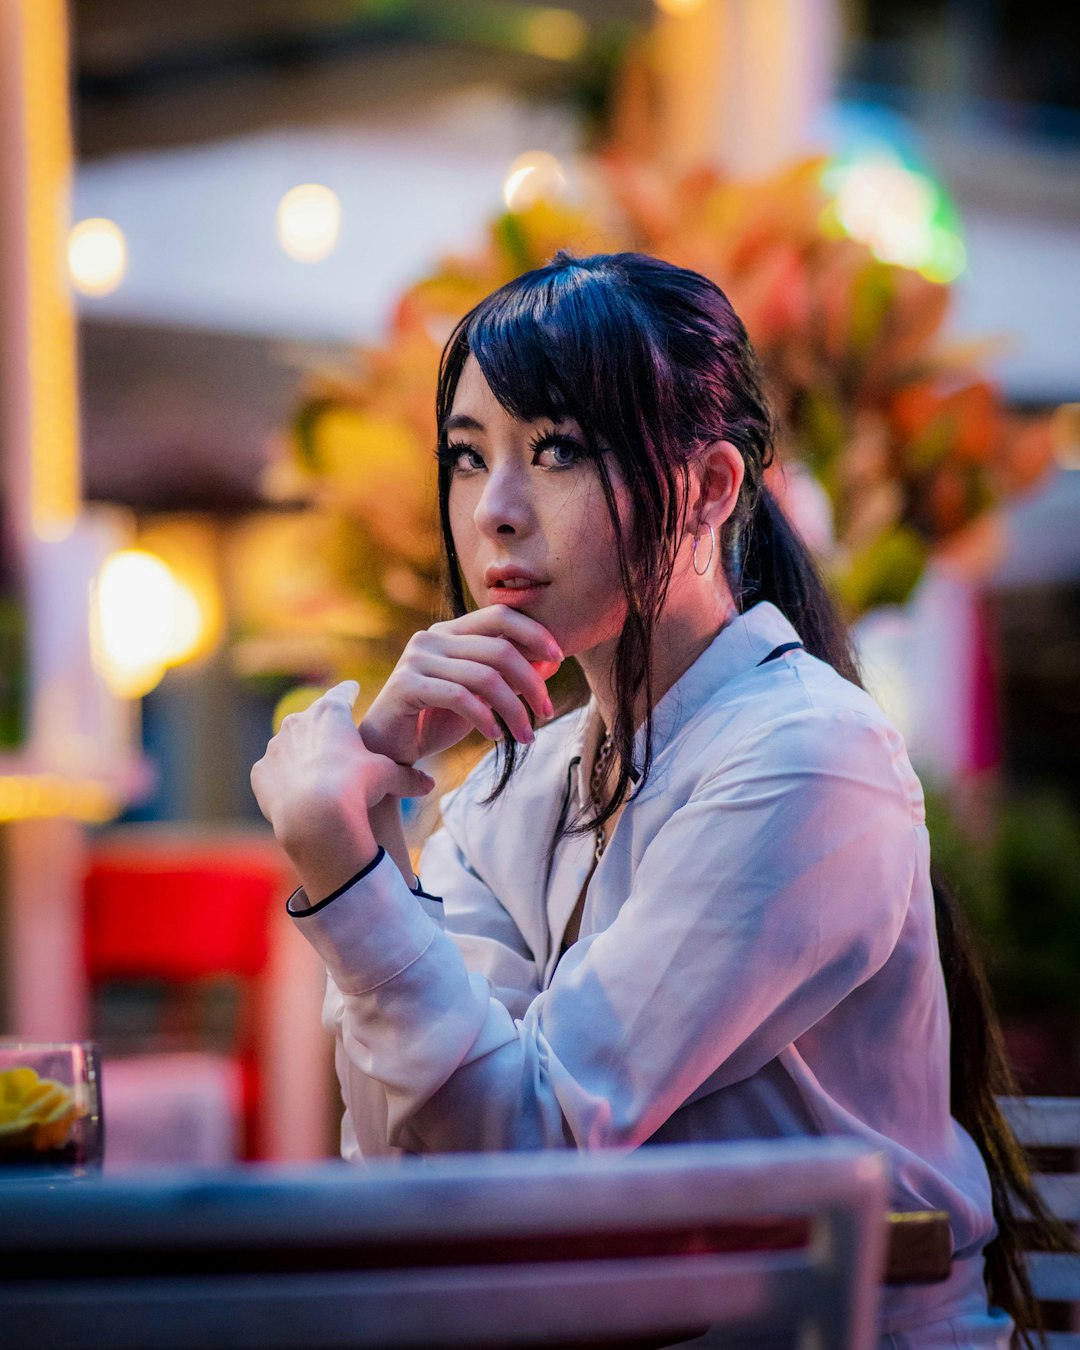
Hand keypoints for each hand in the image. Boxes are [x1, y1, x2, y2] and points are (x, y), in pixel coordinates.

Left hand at [251, 680, 433, 899]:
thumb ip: (406, 777)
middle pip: (313, 717)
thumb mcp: (388, 778)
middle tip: (337, 739)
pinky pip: (274, 771)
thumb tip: (429, 785)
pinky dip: (284, 778)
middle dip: (324, 727)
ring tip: (316, 771)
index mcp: (330, 713)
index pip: (342, 693)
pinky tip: (296, 791)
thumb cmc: (355, 787)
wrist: (315, 818)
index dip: (350, 691)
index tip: (353, 689)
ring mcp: (276, 747)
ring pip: (290, 744)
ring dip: (302, 753)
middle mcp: (298, 722)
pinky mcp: (260, 773)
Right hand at [360, 605, 562, 765]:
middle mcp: (432, 638)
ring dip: (514, 710)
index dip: (534, 632)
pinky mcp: (406, 685)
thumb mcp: (479, 697)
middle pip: (498, 648)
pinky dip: (485, 717)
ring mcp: (417, 659)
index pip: (499, 615)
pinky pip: (460, 697)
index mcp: (450, 632)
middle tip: (546, 712)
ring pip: (484, 676)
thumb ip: (507, 677)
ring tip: (526, 736)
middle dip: (531, 682)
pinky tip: (496, 736)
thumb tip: (549, 664)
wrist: (388, 749)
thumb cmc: (435, 720)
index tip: (559, 658)